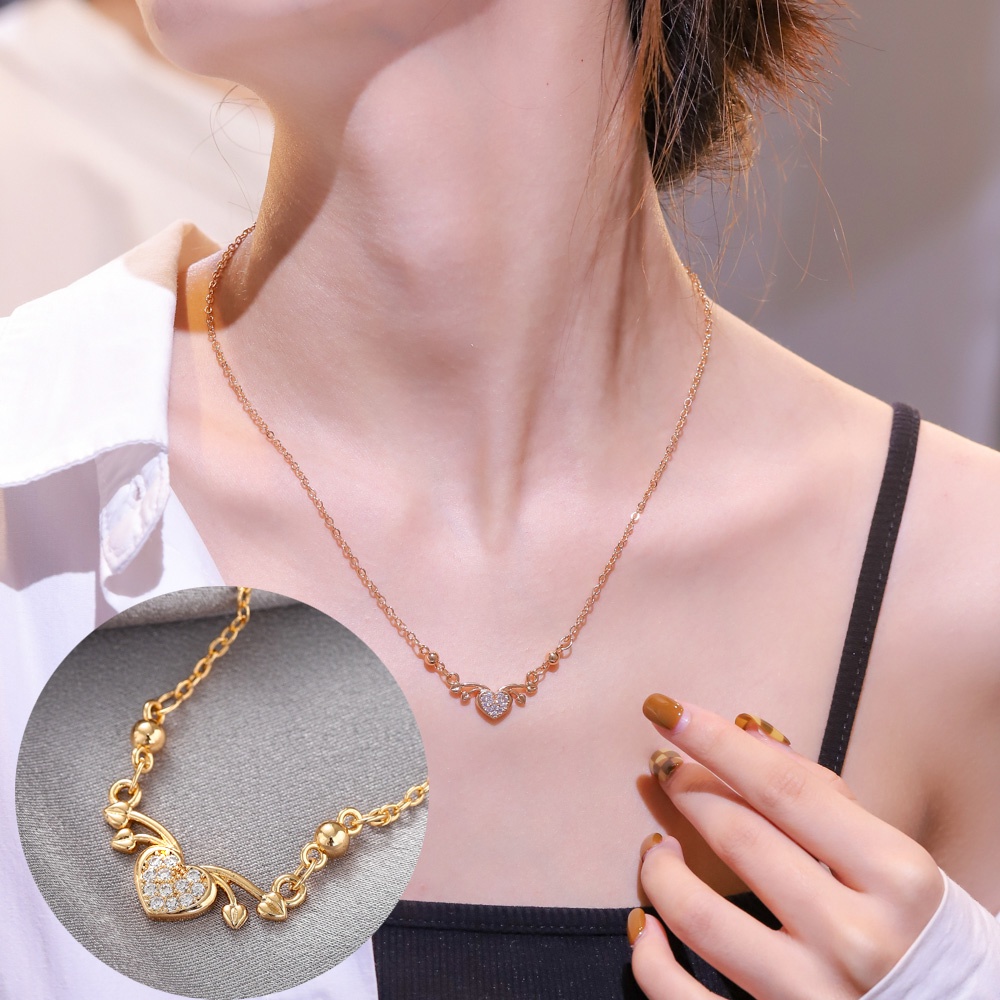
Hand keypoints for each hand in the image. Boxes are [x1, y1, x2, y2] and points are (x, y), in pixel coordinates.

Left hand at [629, 696, 943, 999]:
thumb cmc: (918, 930)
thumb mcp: (894, 857)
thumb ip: (822, 797)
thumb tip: (745, 735)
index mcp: (896, 876)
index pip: (784, 789)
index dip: (715, 743)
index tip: (666, 712)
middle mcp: (856, 936)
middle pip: (739, 838)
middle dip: (686, 789)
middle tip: (665, 767)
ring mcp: (815, 996)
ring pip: (699, 915)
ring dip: (660, 867)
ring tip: (656, 845)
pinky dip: (649, 958)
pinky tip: (645, 921)